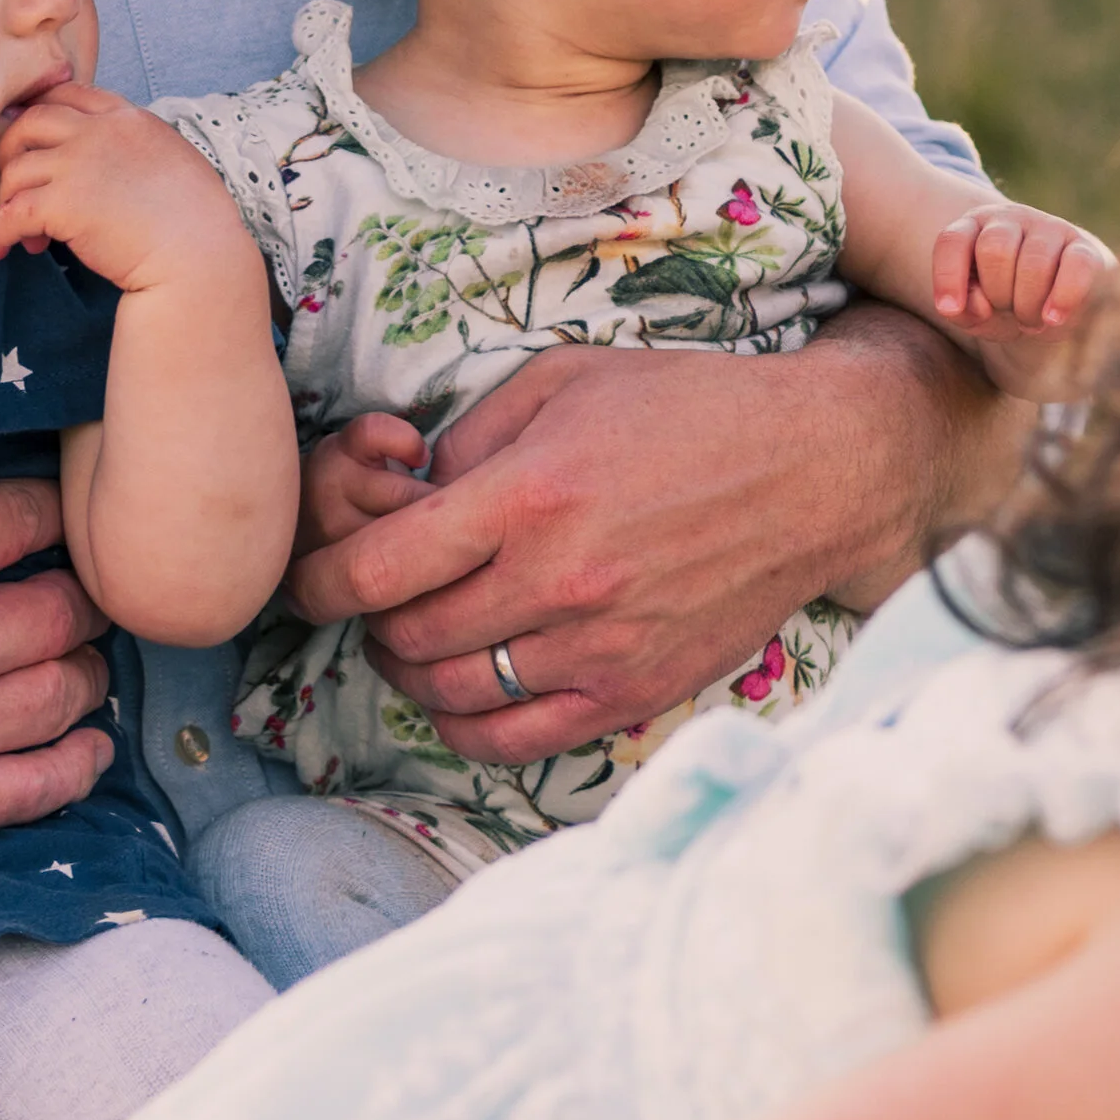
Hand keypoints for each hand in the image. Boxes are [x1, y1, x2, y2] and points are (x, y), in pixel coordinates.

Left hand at [0, 82, 257, 295]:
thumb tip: (113, 159)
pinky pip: (9, 213)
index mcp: (129, 118)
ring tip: (29, 235)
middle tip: (18, 186)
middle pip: (29, 121)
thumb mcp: (174, 159)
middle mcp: (99, 132)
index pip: (68, 95)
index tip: (32, 141)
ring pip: (15, 170)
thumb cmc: (198, 221)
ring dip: (10, 201)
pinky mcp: (63, 204)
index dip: (41, 114)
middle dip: (12, 151)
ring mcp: (78, 164)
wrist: (200, 258)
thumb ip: (136, 146)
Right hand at [0, 448, 116, 850]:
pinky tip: (88, 743)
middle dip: (79, 590)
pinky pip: (36, 788)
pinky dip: (76, 762)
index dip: (47, 507)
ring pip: (62, 694)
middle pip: (65, 610)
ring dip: (85, 670)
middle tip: (80, 584)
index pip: (30, 518)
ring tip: (83, 656)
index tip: (48, 510)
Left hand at [280, 304, 1010, 764]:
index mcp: (526, 497)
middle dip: (367, 620)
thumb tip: (409, 493)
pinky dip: (469, 724)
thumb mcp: (561, 381)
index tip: (305, 578)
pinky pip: (518, 739)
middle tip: (371, 596)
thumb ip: (471, 438)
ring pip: (452, 693)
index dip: (318, 581)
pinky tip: (465, 690)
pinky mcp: (636, 691)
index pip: (378, 570)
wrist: (814, 470)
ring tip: (416, 637)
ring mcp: (597, 648)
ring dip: (411, 672)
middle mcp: (555, 582)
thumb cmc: (684, 408)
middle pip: (406, 637)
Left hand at [931, 204, 1116, 394]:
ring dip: (1028, 305)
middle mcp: (1011, 218)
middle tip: (1008, 312)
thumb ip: (965, 310)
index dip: (947, 276)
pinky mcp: (1085, 248)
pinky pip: (1077, 266)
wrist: (1054, 306)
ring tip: (1030, 321)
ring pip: (1034, 263)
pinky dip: (1062, 297)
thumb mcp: (976, 313)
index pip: (953, 241)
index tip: (948, 309)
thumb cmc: (1005, 305)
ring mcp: (1050, 228)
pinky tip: (1052, 318)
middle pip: (995, 251)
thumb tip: (980, 305)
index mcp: (975, 226)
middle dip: (997, 294)